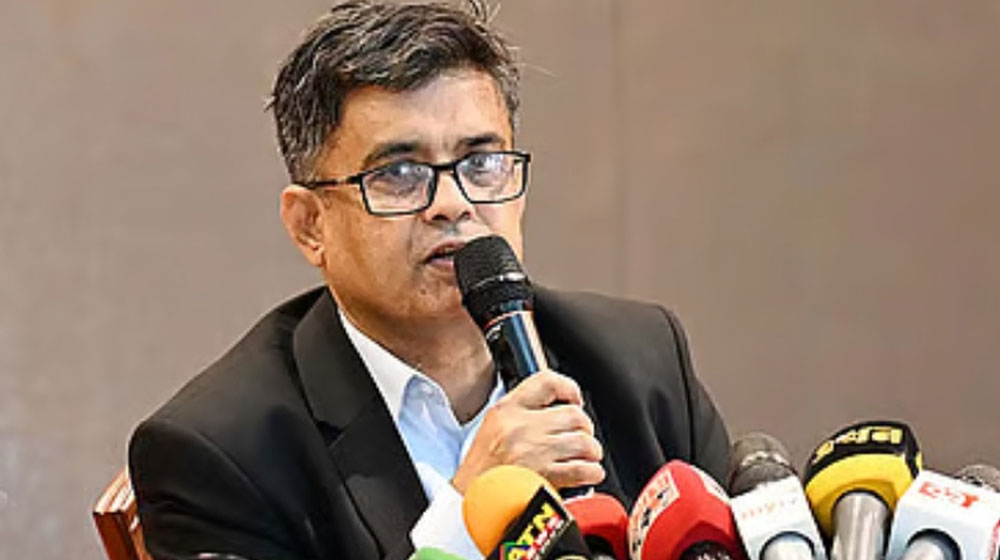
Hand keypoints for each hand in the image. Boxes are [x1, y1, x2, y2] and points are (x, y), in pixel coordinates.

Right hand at [451, 370, 604, 492]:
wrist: (471, 503)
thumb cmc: (481, 472)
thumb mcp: (492, 428)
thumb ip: (521, 413)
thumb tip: (557, 408)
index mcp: (506, 411)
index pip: (546, 381)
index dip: (568, 388)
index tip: (574, 399)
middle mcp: (521, 427)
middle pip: (574, 414)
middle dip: (583, 428)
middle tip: (580, 436)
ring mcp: (534, 451)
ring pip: (584, 441)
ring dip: (590, 451)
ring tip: (585, 456)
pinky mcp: (545, 476)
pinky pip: (583, 469)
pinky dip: (592, 472)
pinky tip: (587, 473)